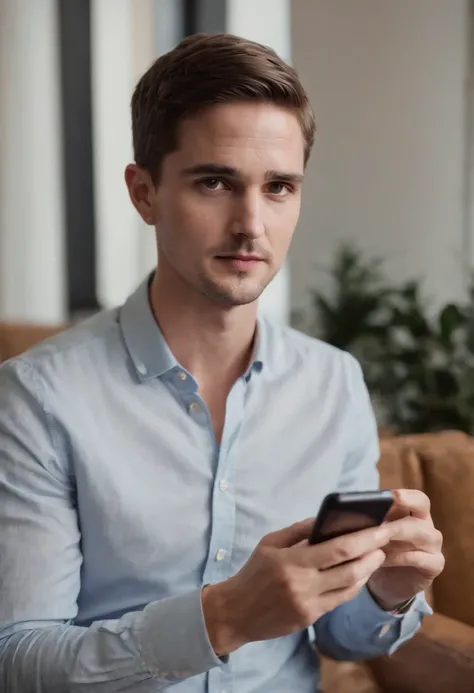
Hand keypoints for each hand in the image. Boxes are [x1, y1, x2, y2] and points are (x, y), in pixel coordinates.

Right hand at [202, 517, 390, 654]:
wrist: (235, 612)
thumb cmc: (253, 572)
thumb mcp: (270, 543)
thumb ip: (299, 530)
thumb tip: (327, 518)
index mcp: (291, 561)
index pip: (337, 548)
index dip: (363, 539)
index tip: (379, 528)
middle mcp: (302, 584)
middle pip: (350, 568)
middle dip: (373, 552)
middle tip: (387, 539)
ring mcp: (308, 604)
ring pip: (350, 586)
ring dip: (368, 570)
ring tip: (378, 554)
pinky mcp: (310, 618)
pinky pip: (340, 599)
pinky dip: (354, 584)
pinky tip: (360, 573)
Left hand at [368, 489, 444, 609]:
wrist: (388, 583)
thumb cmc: (378, 551)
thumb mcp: (372, 534)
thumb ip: (369, 521)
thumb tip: (349, 512)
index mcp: (412, 511)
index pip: (416, 497)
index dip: (405, 495)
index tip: (389, 496)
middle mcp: (426, 524)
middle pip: (423, 507)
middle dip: (401, 511)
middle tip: (380, 520)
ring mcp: (433, 544)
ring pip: (423, 533)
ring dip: (396, 535)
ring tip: (375, 541)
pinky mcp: (435, 564)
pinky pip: (420, 558)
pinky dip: (399, 558)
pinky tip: (381, 560)